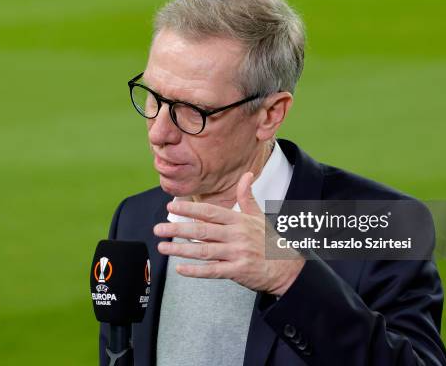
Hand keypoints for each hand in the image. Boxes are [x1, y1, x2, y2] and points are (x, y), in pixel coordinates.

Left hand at [153, 172, 304, 295]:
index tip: (172, 206)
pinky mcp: (238, 271)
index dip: (190, 209)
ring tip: (163, 247)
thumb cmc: (270, 241)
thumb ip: (247, 196)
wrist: (287, 267)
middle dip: (178, 229)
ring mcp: (237, 254)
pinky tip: (180, 268)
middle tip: (158, 228)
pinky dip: (195, 271)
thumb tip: (247, 175)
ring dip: (181, 250)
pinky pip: (212, 271)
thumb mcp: (259, 216)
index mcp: (239, 221)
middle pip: (202, 230)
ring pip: (204, 251)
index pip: (210, 212)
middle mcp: (237, 236)